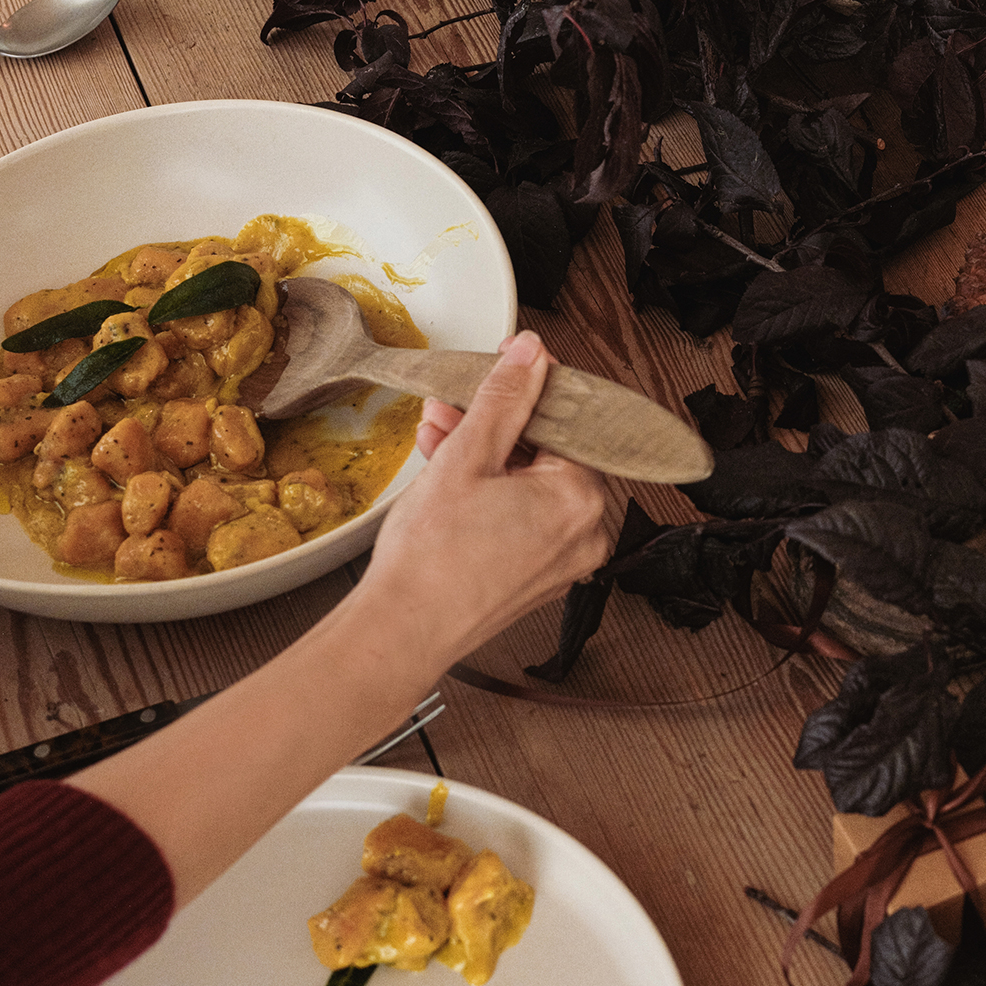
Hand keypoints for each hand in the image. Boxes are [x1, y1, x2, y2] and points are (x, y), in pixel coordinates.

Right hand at [359, 330, 618, 661]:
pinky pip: (522, 516)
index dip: (528, 388)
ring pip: (529, 483)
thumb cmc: (430, 559)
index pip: (569, 420)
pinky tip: (447, 475)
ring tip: (437, 437)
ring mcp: (562, 558)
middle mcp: (585, 531)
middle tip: (451, 405)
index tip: (503, 368)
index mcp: (580, 498)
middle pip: (545, 451)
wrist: (400, 632)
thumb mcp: (467, 456)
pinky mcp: (537, 575)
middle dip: (494, 423)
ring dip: (484, 454)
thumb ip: (505, 398)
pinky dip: (490, 493)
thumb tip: (532, 354)